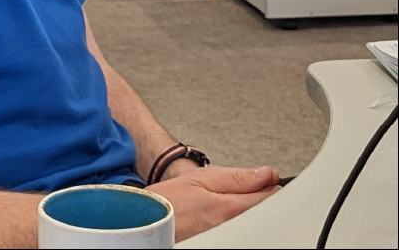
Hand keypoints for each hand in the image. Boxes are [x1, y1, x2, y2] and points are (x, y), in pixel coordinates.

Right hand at [148, 165, 280, 241]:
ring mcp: (229, 239)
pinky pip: (240, 231)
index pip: (270, 197)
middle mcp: (235, 229)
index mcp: (231, 209)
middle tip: (239, 190)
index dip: (270, 184)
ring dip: (247, 210)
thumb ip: (238, 177)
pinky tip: (220, 216)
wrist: (148, 221)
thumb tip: (266, 174)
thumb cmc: (169, 200)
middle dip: (259, 198)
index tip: (265, 179)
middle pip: (265, 213)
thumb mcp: (201, 178)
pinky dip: (237, 221)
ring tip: (225, 203)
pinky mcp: (223, 243)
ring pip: (253, 222)